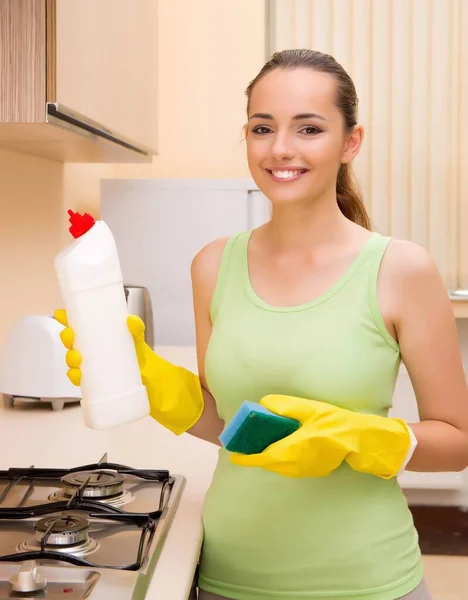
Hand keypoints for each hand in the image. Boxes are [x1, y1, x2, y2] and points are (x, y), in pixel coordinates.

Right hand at [53, 310, 145, 385]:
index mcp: (96, 334)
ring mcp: (90, 364)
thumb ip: (136, 327)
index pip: (77, 325)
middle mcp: (89, 348)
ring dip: (70, 358)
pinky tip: (78, 374)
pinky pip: (78, 378)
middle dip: (66, 337)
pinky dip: (75, 376)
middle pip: (70, 341)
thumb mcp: (137, 335)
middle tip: (71, 335)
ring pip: (71, 360)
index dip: (66, 319)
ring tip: (77, 358)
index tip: (61, 314)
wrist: (146, 373)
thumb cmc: (136, 350)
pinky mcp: (93, 378)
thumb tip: (131, 320)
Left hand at [229, 394, 411, 478]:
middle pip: (269, 462)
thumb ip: (285, 406)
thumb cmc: (335, 423)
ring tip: (259, 443)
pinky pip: (289, 466)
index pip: (263, 457)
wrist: (360, 439)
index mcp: (293, 449)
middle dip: (255, 454)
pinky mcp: (312, 470)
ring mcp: (304, 469)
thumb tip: (264, 404)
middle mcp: (296, 464)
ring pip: (278, 466)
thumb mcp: (310, 409)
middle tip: (245, 443)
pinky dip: (280, 458)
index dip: (246, 458)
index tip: (233, 454)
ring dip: (268, 456)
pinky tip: (281, 446)